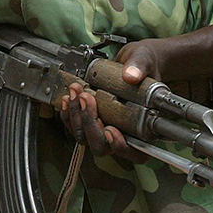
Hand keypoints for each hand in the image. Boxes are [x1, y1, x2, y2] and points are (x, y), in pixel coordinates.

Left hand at [57, 39, 165, 161]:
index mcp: (142, 127)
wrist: (132, 61)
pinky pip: (75, 126)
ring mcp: (103, 128)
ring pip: (84, 137)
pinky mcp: (89, 119)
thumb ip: (140, 67)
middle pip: (102, 146)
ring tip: (76, 91)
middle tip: (87, 98)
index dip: (121, 146)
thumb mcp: (145, 60)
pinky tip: (68, 97)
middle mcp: (122, 132)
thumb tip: (131, 75)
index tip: (112, 130)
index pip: (134, 152)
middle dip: (90, 124)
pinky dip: (68, 113)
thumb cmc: (144, 65)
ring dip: (76, 116)